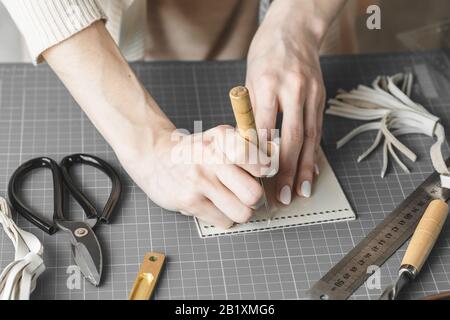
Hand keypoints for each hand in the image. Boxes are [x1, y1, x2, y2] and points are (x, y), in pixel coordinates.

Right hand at [117, 125, 274, 228]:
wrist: (155, 156)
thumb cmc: (194, 150)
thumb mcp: (219, 137)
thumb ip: (247, 146)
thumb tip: (272, 163)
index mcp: (223, 140)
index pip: (260, 162)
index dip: (265, 171)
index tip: (260, 172)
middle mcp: (212, 158)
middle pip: (254, 194)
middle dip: (254, 198)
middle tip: (245, 193)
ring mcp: (200, 181)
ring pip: (242, 212)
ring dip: (240, 210)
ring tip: (230, 200)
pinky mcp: (189, 201)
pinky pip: (223, 221)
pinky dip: (223, 217)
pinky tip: (212, 204)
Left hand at [246, 0, 326, 204]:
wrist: (295, 30)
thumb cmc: (266, 55)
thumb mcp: (250, 79)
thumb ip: (251, 112)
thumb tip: (250, 147)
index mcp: (268, 82)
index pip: (264, 126)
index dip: (261, 156)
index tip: (256, 179)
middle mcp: (293, 89)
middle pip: (291, 137)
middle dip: (287, 170)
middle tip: (282, 195)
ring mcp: (311, 93)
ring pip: (310, 138)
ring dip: (305, 168)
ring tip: (301, 191)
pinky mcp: (321, 97)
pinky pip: (318, 130)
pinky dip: (315, 153)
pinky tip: (313, 170)